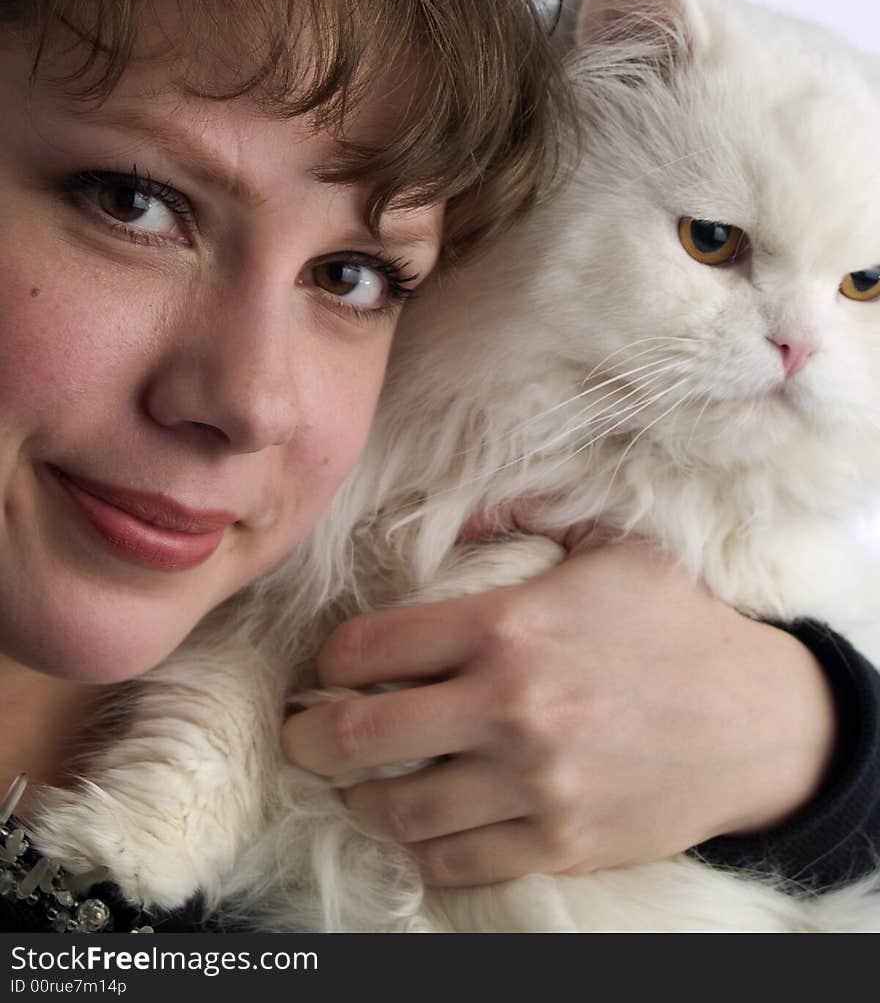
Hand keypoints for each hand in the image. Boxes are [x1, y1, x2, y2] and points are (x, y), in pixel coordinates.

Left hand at [281, 538, 836, 885]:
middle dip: (309, 735)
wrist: (756, 719)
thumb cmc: (676, 622)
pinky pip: (455, 861)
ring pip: (397, 809)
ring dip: (360, 797)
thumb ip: (526, 515)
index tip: (330, 664)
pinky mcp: (556, 842)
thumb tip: (454, 510)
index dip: (332, 656)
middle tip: (301, 732)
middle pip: (358, 733)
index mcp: (507, 627)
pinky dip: (422, 849)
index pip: (370, 646)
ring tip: (357, 783)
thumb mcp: (611, 542)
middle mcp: (506, 708)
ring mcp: (530, 783)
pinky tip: (420, 827)